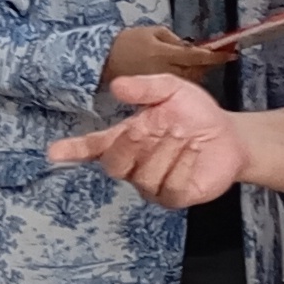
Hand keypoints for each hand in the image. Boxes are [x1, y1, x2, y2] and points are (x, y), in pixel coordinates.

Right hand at [46, 73, 247, 208]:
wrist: (230, 135)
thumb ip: (144, 88)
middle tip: (146, 128)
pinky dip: (183, 166)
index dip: (73, 150)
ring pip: (144, 176)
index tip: (54, 151)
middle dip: (128, 146)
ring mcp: (152, 184)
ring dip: (166, 152)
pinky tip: (193, 152)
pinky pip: (170, 188)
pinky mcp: (174, 197)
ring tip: (185, 136)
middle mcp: (134, 164)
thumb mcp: (171, 90)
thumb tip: (116, 86)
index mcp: (126, 138)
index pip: (93, 147)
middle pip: (115, 165)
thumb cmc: (194, 114)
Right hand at [102, 24, 230, 89]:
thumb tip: (191, 48)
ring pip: (190, 79)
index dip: (216, 56)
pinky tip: (185, 75)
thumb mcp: (152, 32)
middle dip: (208, 63)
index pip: (197, 56)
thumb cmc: (128, 42)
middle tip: (218, 55)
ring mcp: (162, 83)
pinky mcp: (158, 91)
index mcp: (165, 54)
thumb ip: (174, 39)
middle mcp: (166, 71)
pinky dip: (187, 78)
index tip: (232, 54)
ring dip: (199, 72)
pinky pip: (179, 86)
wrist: (105, 61)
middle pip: (197, 70)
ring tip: (200, 66)